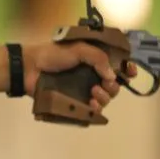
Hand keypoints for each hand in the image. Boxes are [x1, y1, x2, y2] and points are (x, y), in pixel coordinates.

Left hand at [22, 42, 138, 113]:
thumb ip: (98, 58)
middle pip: (115, 84)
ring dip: (106, 96)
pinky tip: (92, 105)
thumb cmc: (51, 54)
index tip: (129, 71)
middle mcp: (92, 74)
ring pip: (106, 97)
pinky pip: (93, 110)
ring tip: (94, 93)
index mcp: (94, 59)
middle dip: (115, 86)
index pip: (118, 65)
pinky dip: (96, 109)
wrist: (29, 68)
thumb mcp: (78, 48)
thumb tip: (112, 75)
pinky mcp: (75, 101)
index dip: (127, 69)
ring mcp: (84, 88)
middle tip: (105, 84)